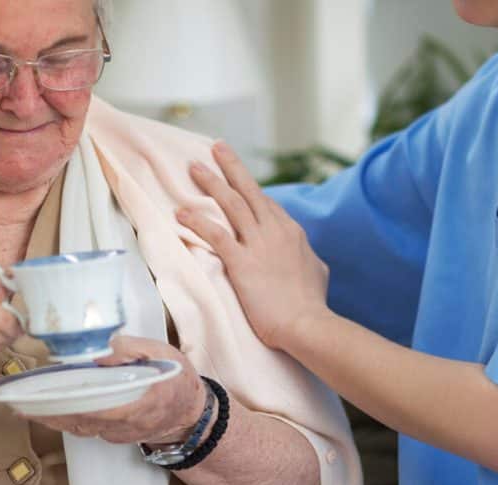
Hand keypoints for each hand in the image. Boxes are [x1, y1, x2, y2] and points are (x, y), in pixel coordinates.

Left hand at [27, 336, 208, 444]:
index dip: (71, 405)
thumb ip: (129, 349)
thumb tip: (98, 349)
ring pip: (81, 427)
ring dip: (53, 418)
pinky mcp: (114, 436)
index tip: (46, 398)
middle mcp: (129, 423)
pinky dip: (65, 420)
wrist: (191, 413)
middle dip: (51, 413)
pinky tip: (46, 411)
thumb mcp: (161, 353)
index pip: (102, 408)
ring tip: (25, 407)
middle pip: (83, 420)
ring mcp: (120, 434)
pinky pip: (86, 429)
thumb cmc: (176, 379)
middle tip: (21, 404)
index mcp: (143, 401)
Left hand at [176, 142, 331, 349]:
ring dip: (211, 184)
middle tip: (216, 147)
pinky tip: (180, 213)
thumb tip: (307, 258)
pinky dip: (197, 221)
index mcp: (292, 233)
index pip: (267, 204)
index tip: (236, 177)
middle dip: (231, 167)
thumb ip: (307, 259)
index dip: (249, 188)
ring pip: (232, 204)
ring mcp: (259, 245)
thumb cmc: (310, 305)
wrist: (306, 324)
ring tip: (194, 167)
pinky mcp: (242, 262)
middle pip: (249, 191)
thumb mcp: (316, 273)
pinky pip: (215, 235)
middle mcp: (275, 231)